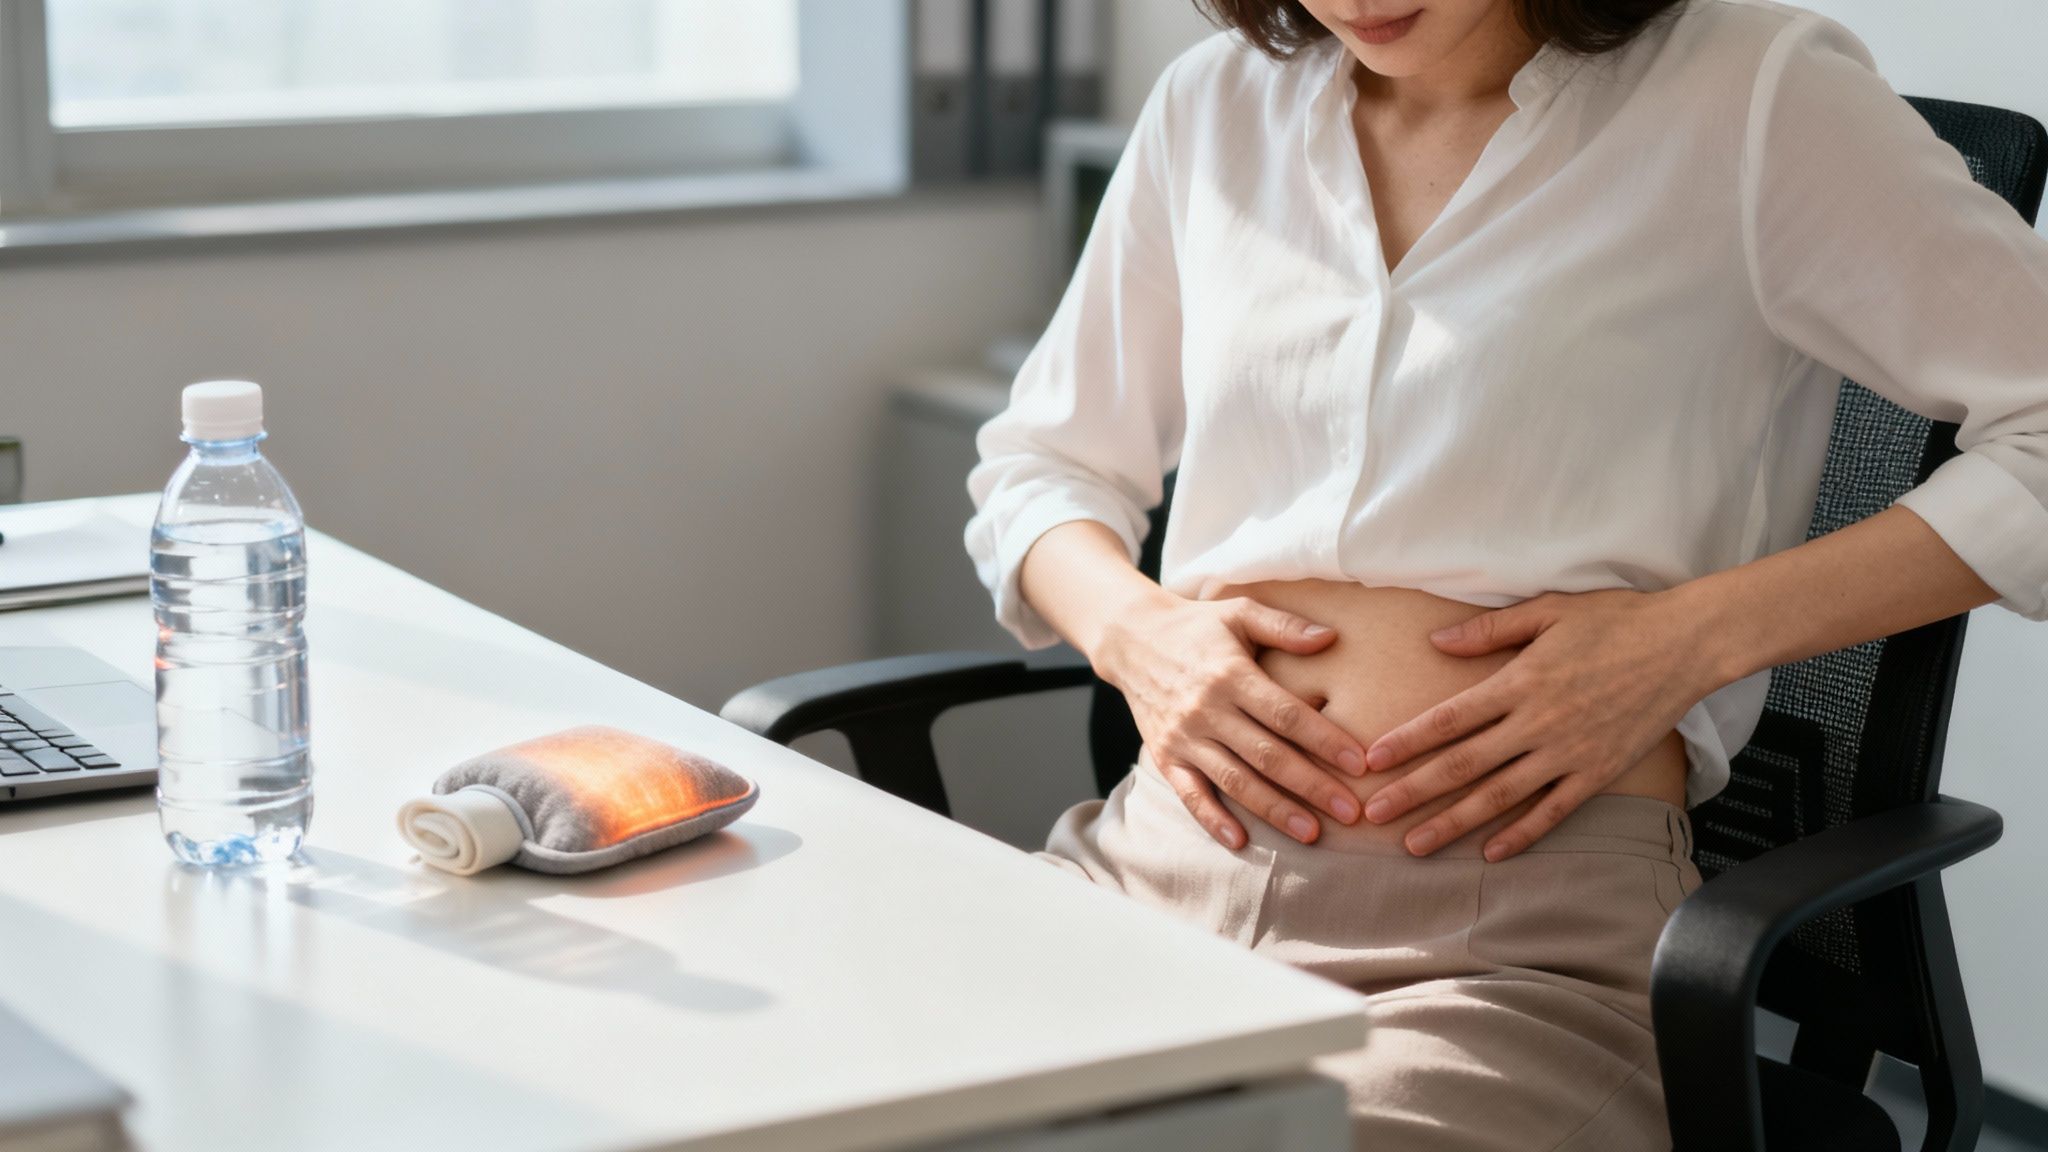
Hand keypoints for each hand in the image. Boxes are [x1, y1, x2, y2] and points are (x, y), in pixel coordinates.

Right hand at [1094, 593, 1370, 848]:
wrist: (1130, 639)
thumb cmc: (1195, 625)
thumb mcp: (1238, 612)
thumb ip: (1283, 626)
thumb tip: (1330, 637)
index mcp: (1230, 675)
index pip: (1285, 714)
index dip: (1324, 740)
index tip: (1360, 762)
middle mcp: (1207, 710)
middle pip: (1267, 755)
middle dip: (1312, 786)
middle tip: (1352, 811)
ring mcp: (1184, 737)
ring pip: (1235, 781)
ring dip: (1275, 809)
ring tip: (1312, 833)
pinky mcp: (1165, 756)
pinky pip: (1190, 794)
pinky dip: (1212, 820)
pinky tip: (1240, 840)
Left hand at [1357, 588, 1722, 860]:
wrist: (1687, 644)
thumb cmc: (1617, 620)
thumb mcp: (1548, 611)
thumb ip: (1489, 631)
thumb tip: (1436, 641)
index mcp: (1519, 682)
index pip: (1449, 719)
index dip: (1407, 742)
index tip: (1371, 760)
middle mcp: (1538, 723)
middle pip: (1462, 765)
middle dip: (1413, 792)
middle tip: (1372, 815)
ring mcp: (1569, 753)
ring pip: (1499, 796)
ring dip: (1453, 823)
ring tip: (1414, 845)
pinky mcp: (1599, 772)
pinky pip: (1553, 811)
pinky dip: (1521, 834)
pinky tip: (1491, 854)